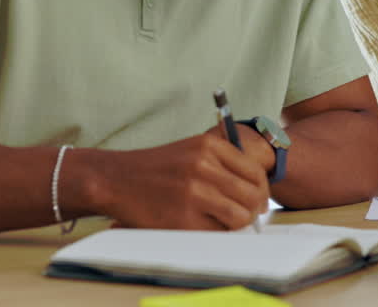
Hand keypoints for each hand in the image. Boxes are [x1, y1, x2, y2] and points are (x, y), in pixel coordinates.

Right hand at [90, 132, 269, 229]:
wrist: (115, 179)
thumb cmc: (156, 168)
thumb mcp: (191, 149)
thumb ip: (222, 162)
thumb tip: (256, 190)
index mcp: (209, 146)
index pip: (255, 172)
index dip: (261, 190)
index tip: (258, 199)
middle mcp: (204, 166)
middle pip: (253, 195)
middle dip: (255, 210)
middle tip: (249, 216)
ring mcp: (194, 193)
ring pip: (240, 216)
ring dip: (238, 224)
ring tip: (228, 223)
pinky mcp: (183, 218)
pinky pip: (217, 232)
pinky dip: (217, 233)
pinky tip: (207, 226)